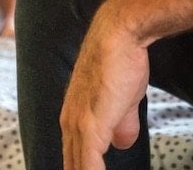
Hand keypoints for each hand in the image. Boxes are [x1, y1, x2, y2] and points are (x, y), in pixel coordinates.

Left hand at [60, 5, 149, 169]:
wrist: (120, 36)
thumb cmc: (122, 62)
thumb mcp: (123, 101)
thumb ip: (120, 124)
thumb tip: (120, 144)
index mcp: (74, 120)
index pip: (76, 162)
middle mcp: (69, 124)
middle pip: (73, 168)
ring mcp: (76, 125)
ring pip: (78, 168)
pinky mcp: (88, 125)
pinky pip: (88, 165)